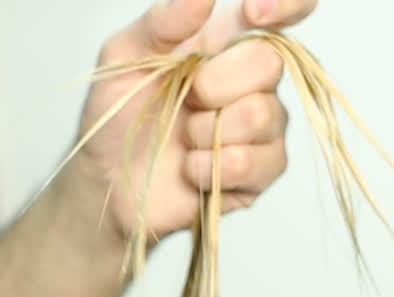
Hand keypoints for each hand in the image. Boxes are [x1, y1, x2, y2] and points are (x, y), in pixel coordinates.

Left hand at [62, 0, 316, 248]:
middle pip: (270, 62)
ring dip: (207, 131)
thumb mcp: (123, 58)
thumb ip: (163, 22)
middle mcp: (253, 81)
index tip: (253, 13)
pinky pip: (252, 162)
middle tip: (184, 99)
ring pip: (262, 115)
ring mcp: (263, 127)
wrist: (107, 182)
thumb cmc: (117, 117)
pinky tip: (190, 169)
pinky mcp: (260, 172)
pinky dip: (209, 167)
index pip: (283, 12)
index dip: (286, 5)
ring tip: (182, 139)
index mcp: (226, 42)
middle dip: (215, 84)